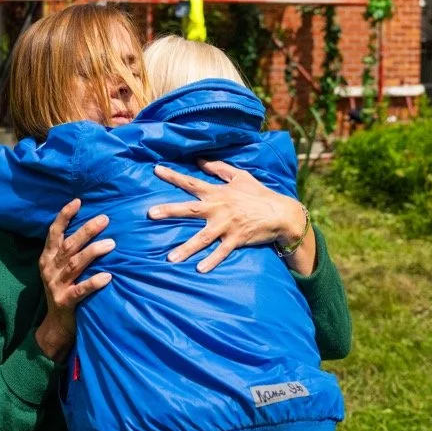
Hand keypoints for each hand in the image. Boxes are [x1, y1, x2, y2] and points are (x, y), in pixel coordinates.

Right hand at [34, 199, 114, 362]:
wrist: (56, 325)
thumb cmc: (64, 289)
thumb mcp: (60, 268)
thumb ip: (71, 250)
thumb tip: (94, 225)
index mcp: (47, 258)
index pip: (54, 232)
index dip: (64, 216)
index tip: (78, 201)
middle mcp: (50, 269)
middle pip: (68, 245)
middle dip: (86, 230)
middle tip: (105, 219)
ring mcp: (56, 285)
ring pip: (75, 264)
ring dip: (93, 252)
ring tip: (111, 244)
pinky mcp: (65, 301)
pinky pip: (80, 290)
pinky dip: (94, 282)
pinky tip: (108, 276)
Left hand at [149, 161, 311, 272]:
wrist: (280, 213)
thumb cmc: (258, 194)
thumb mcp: (240, 176)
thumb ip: (219, 168)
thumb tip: (200, 161)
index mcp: (218, 192)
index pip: (192, 183)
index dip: (174, 176)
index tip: (156, 170)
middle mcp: (219, 208)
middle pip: (190, 209)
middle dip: (170, 211)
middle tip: (151, 214)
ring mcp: (227, 225)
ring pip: (202, 237)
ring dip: (186, 248)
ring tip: (170, 258)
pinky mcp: (236, 240)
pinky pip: (221, 252)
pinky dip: (211, 261)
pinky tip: (199, 270)